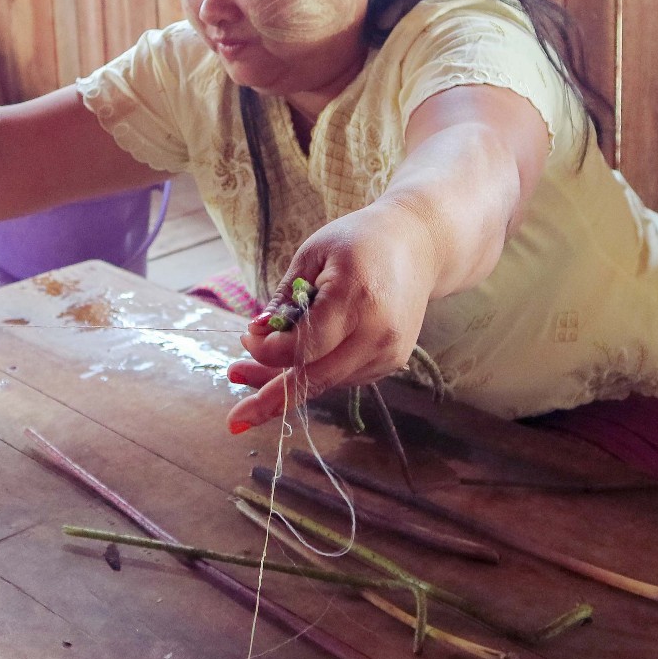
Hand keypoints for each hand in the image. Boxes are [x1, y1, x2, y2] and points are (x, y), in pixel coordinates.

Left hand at [225, 203, 437, 433]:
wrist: (421, 243)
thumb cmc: (360, 241)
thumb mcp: (313, 254)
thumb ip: (285, 297)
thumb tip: (255, 335)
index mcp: (356, 299)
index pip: (304, 346)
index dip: (268, 351)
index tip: (246, 338)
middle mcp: (377, 333)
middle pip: (316, 378)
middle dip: (272, 396)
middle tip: (236, 417)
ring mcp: (389, 352)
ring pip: (328, 382)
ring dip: (288, 383)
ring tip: (252, 371)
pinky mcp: (393, 361)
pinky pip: (343, 376)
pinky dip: (315, 372)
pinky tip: (294, 358)